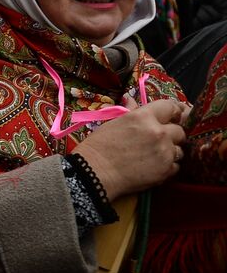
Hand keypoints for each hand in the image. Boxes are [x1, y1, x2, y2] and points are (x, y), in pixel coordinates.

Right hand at [73, 100, 187, 200]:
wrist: (94, 172)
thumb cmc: (98, 147)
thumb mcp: (112, 123)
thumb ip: (130, 112)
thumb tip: (131, 99)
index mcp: (143, 117)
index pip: (170, 107)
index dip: (172, 112)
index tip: (172, 117)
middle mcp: (158, 132)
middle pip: (179, 131)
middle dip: (171, 135)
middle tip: (158, 141)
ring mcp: (164, 152)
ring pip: (179, 150)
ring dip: (170, 152)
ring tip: (154, 157)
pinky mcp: (166, 170)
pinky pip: (176, 166)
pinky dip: (167, 167)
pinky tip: (153, 168)